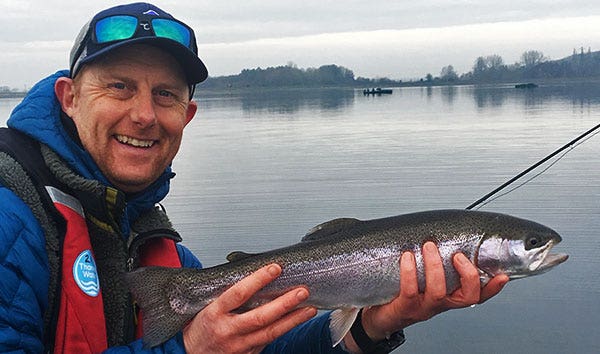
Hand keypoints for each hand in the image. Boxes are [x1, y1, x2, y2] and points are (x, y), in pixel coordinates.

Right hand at [183, 264, 316, 353]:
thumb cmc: (199, 328)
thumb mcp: (206, 306)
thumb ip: (228, 294)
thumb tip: (255, 274)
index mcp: (215, 313)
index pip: (239, 293)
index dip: (258, 280)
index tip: (275, 268)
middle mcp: (228, 331)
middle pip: (260, 316)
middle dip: (284, 304)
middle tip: (302, 291)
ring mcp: (239, 346)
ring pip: (270, 333)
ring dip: (292, 320)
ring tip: (309, 308)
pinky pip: (268, 342)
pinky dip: (284, 330)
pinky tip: (296, 321)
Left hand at [346, 242, 507, 349]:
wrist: (379, 315)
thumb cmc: (403, 291)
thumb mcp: (425, 277)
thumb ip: (438, 261)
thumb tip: (442, 234)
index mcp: (449, 295)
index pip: (478, 295)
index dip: (493, 288)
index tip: (502, 276)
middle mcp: (441, 304)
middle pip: (467, 296)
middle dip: (468, 274)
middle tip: (459, 255)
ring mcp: (424, 307)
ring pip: (439, 291)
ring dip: (435, 266)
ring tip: (429, 246)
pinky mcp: (405, 308)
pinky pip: (410, 290)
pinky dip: (409, 271)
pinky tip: (407, 256)